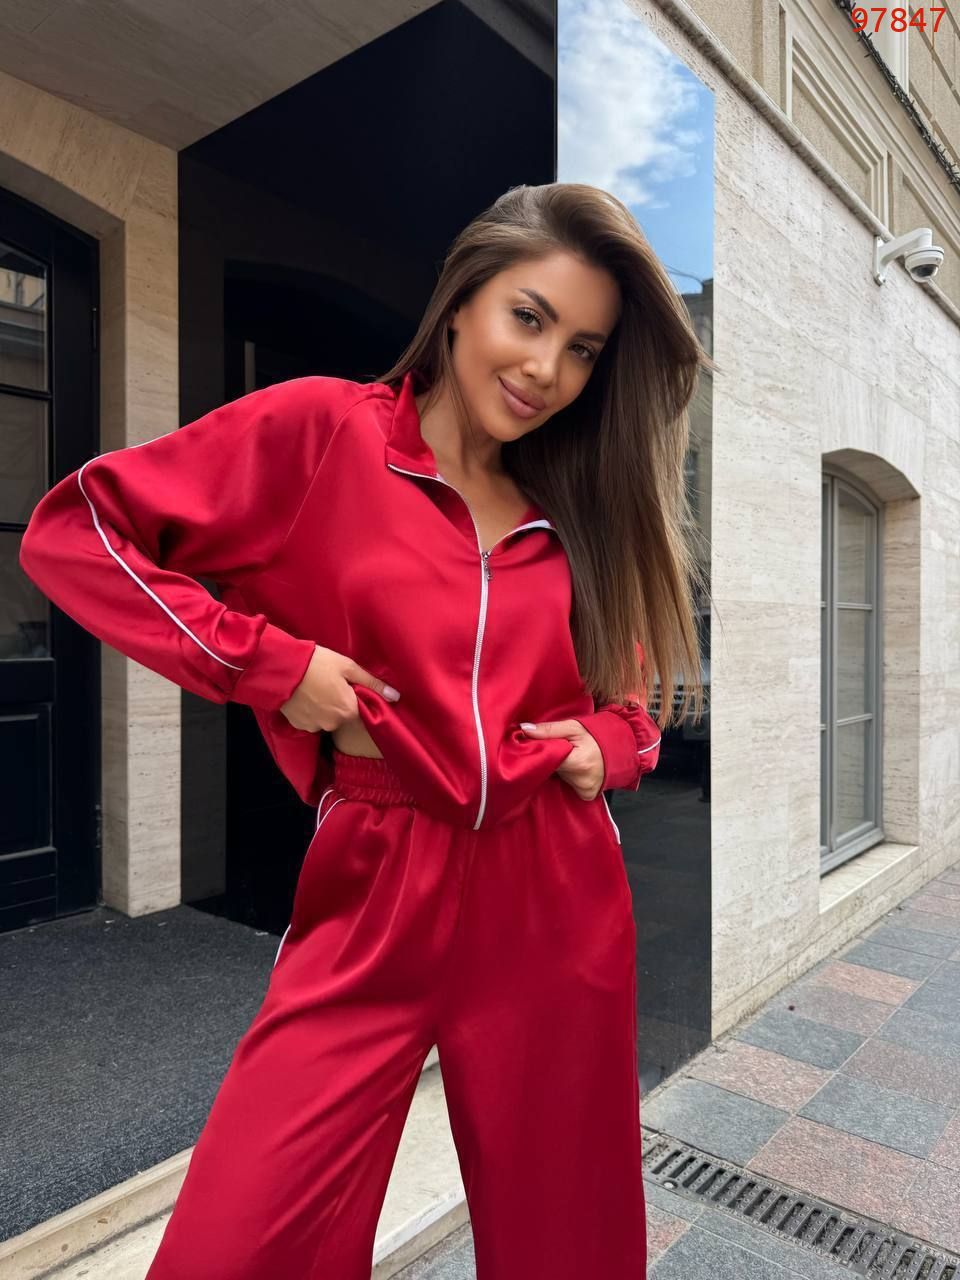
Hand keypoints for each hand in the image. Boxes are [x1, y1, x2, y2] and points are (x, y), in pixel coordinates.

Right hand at [279, 645, 399, 732]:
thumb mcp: (347, 667)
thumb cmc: (316, 663)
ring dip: (324, 706)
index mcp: (348, 710)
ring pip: (327, 718)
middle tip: (330, 682)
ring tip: (315, 687)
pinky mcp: (299, 725)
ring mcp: (314, 726)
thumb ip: (372, 683)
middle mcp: (333, 723)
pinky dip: (310, 710)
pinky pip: (311, 719)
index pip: (362, 710)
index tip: (349, 686)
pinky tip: (305, 694)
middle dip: (340, 701)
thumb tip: (395, 696)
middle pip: (344, 715)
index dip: (357, 697)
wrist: (280, 667)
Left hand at [520, 719, 604, 800]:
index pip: (547, 761)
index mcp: (578, 763)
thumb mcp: (574, 727)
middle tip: (559, 749)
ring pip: (559, 778)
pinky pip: (569, 786)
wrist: (621, 748)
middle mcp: (582, 781)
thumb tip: (524, 729)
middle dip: (551, 759)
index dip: (541, 752)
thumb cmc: (597, 735)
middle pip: (552, 770)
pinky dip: (568, 777)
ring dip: (559, 768)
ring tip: (569, 758)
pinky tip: (575, 769)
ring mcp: (585, 790)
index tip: (539, 745)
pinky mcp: (587, 795)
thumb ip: (549, 729)